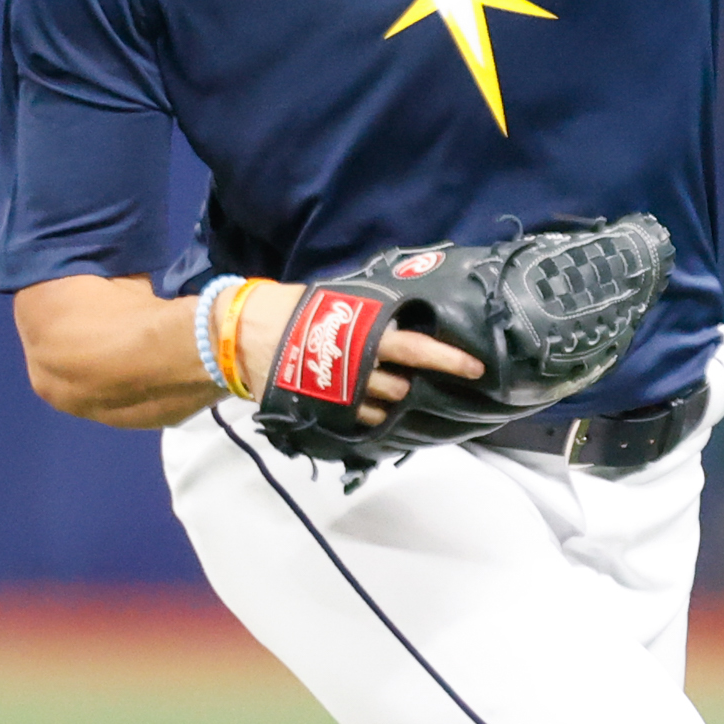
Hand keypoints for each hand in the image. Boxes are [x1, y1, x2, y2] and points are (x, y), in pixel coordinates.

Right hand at [237, 283, 485, 425]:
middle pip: (405, 385)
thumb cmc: (297, 309)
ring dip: (394, 399)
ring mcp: (343, 394)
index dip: (450, 359)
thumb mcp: (341, 302)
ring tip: (389, 386)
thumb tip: (409, 315)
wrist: (246, 335)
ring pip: (386, 406)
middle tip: (429, 378)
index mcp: (368, 334)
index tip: (476, 367)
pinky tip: (370, 405)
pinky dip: (372, 415)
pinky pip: (364, 421)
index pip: (418, 349)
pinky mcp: (326, 411)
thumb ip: (374, 315)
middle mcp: (361, 367)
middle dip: (420, 383)